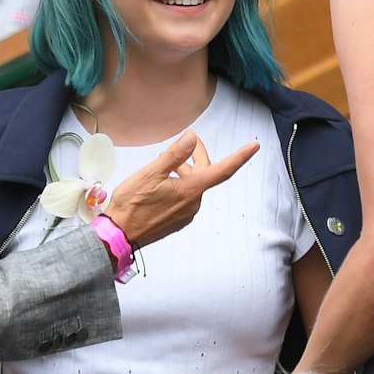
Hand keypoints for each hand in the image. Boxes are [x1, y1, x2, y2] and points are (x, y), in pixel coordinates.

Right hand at [104, 129, 257, 247]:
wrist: (119, 235)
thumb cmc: (132, 203)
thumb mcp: (151, 173)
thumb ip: (174, 155)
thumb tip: (191, 138)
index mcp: (191, 191)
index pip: (223, 170)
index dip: (240, 156)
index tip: (254, 146)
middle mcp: (193, 204)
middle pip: (204, 174)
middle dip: (198, 156)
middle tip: (188, 141)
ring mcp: (186, 214)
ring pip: (193, 186)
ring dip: (185, 171)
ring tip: (167, 161)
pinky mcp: (177, 221)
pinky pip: (185, 198)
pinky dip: (179, 185)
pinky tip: (163, 181)